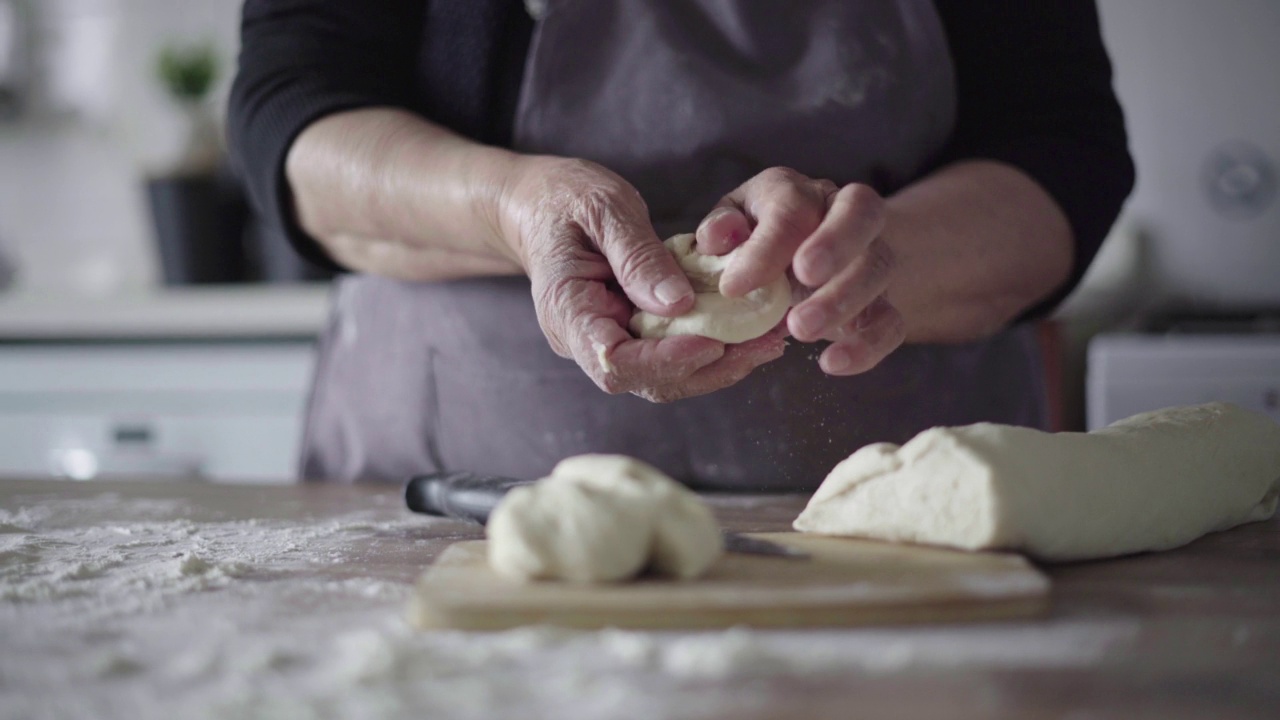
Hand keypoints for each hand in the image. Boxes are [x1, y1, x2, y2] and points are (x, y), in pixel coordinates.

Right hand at [497, 156, 784, 400]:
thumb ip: (638, 256)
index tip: (713, 343)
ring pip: (664, 376)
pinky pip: (669, 354)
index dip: (666, 360)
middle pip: (646, 379)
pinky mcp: (629, 335)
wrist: (537, 205)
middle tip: (763, 345)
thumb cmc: (564, 198)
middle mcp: (584, 339)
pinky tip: (748, 333)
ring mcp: (606, 341)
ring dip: (718, 366)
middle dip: (708, 369)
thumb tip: (680, 305)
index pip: (615, 360)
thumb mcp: (603, 208)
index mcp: (567, 310)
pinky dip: (711, 349)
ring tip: (768, 342)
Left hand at [695, 167, 905, 375]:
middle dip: (834, 243)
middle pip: (861, 211)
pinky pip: (891, 321)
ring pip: (879, 266)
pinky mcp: (882, 303)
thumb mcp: (729, 230)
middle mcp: (844, 214)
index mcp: (799, 192)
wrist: (795, 266)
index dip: (765, 246)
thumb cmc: (753, 244)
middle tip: (803, 277)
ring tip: (800, 330)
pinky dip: (867, 345)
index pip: (793, 205)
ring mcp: (871, 257)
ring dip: (843, 299)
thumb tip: (718, 238)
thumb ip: (720, 231)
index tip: (734, 287)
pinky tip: (831, 363)